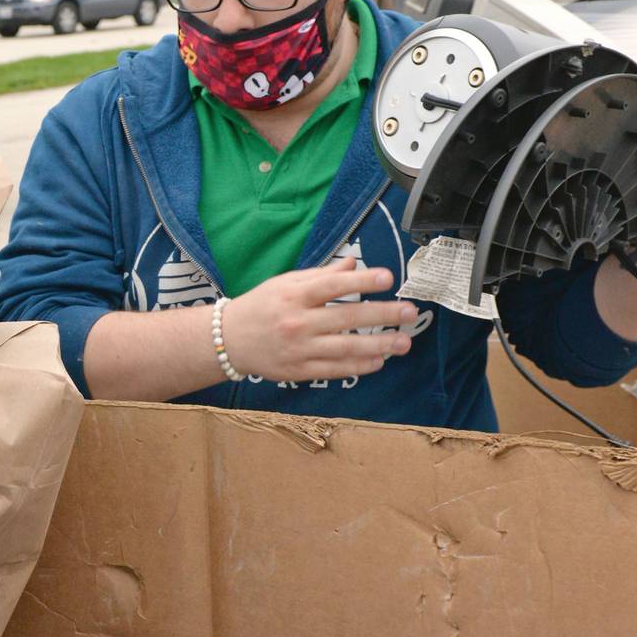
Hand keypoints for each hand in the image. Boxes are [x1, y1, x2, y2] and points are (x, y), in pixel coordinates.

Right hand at [218, 261, 417, 383]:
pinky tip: (379, 361)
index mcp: (294, 295)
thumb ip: (321, 275)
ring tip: (403, 343)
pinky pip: (334, 370)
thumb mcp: (285, 283)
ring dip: (378, 346)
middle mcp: (297, 323)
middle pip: (346, 318)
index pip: (333, 286)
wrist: (227, 341)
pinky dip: (358, 367)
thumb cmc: (260, 307)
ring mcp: (299, 349)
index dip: (362, 281)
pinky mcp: (298, 371)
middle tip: (409, 312)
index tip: (388, 277)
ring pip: (345, 348)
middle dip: (382, 315)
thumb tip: (354, 264)